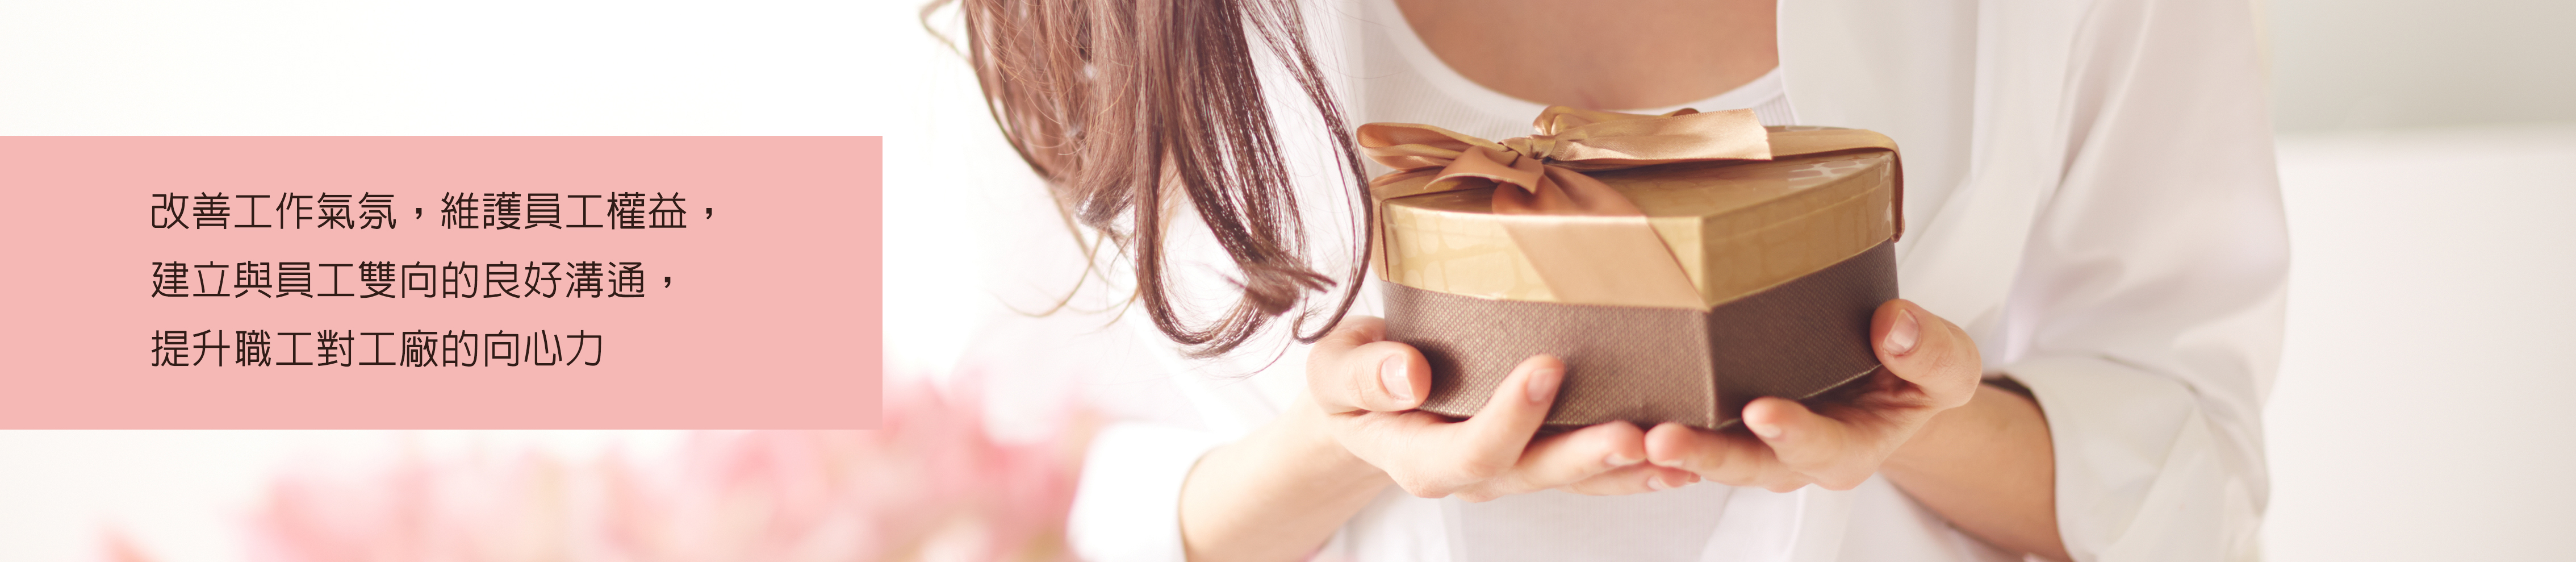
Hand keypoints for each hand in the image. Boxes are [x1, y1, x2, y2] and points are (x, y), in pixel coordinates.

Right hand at [1306, 316, 1700, 501]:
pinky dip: (1638, 468)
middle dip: (1587, 456)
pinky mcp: (1539, 455)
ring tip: (1683, 456)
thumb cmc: (1351, 379)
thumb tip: (1408, 375)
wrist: (1363, 402)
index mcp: (1420, 457)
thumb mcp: (1333, 371)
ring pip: (1574, 479)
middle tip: (1636, 436)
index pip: (1470, 450)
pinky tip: (1683, 459)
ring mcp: (1511, 470)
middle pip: (1535, 473)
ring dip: (1630, 471)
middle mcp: (1473, 474)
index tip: (1546, 366)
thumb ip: (1363, 375)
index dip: (1509, 417)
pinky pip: (1591, 471)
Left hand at [1642, 299, 1983, 490]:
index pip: (1821, 448)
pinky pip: (1683, 428)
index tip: (1764, 412)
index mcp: (1849, 449)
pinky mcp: (1721, 421)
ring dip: (1664, 447)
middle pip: (1745, 463)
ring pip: (1704, 452)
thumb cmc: (1914, 372)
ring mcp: (1751, 442)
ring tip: (1626, 432)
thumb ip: (1931, 352)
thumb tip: (1894, 326)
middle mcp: (1792, 456)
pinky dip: (1649, 425)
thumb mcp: (1948, 362)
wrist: (1886, 376)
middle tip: (1664, 439)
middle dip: (1704, 455)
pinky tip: (1614, 410)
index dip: (1794, 432)